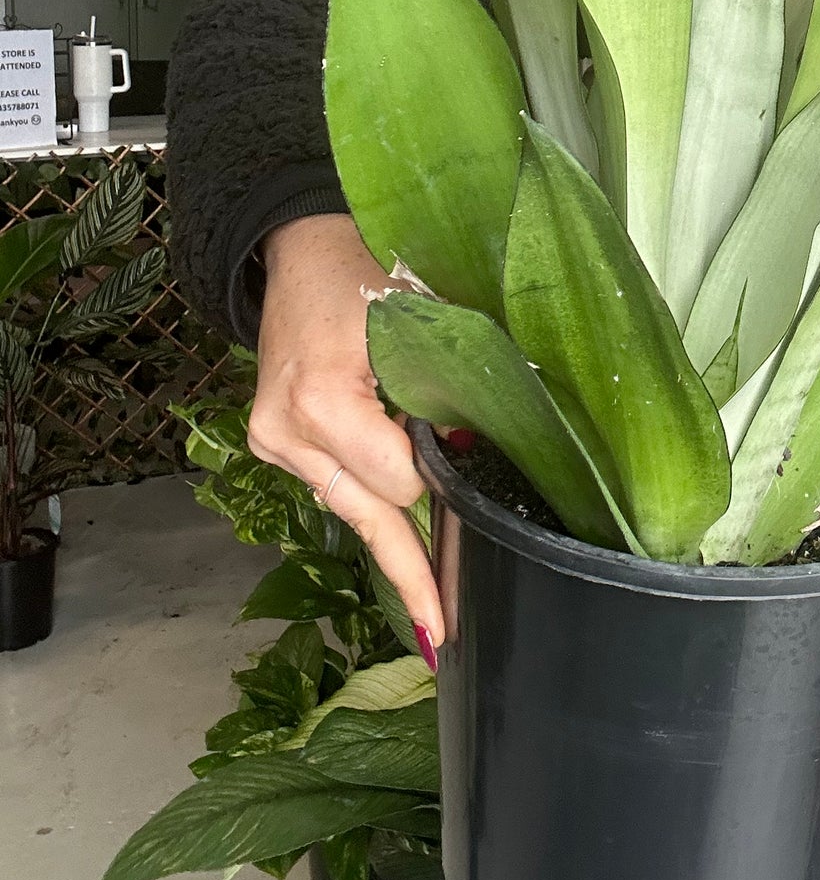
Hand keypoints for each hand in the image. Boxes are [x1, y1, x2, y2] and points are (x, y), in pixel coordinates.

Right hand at [249, 213, 443, 663]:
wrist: (302, 245)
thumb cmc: (369, 267)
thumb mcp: (422, 318)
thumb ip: (453, 386)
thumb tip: (486, 453)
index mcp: (320, 398)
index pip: (397, 481)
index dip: (445, 491)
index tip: (482, 513)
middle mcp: (286, 432)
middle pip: (368, 515)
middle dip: (413, 570)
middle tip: (441, 633)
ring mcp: (274, 442)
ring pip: (352, 508)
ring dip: (397, 544)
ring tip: (433, 612)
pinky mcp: (275, 443)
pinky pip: (337, 487)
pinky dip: (375, 508)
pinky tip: (408, 555)